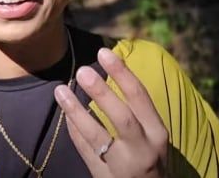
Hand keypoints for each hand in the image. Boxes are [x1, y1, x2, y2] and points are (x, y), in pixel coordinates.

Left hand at [54, 48, 167, 177]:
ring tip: (60, 91)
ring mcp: (122, 166)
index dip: (122, 73)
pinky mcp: (104, 176)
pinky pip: (85, 151)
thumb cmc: (151, 158)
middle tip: (83, 70)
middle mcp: (142, 149)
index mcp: (157, 133)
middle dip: (102, 92)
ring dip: (76, 111)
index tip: (105, 53)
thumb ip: (136, 111)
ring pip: (96, 136)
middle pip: (122, 118)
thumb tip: (110, 72)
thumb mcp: (153, 135)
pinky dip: (74, 131)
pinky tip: (65, 114)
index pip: (140, 98)